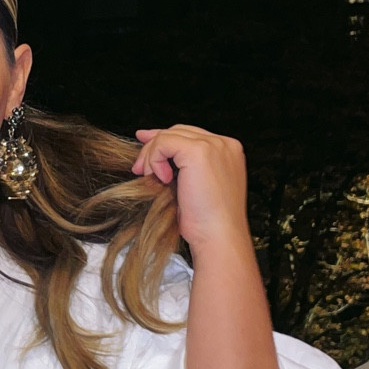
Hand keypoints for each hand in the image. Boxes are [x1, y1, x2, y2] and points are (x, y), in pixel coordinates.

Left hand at [133, 124, 251, 256]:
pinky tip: (163, 180)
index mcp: (228, 151)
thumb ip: (183, 165)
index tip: (145, 146)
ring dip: (152, 156)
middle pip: (179, 131)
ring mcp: (213, 145)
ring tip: (149, 178)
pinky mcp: (198, 151)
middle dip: (154, 146)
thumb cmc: (208, 221)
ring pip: (169, 135)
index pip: (191, 136)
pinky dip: (155, 160)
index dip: (165, 140)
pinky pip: (163, 143)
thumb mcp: (196, 186)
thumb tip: (155, 149)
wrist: (218, 237)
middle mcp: (224, 144)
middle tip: (140, 167)